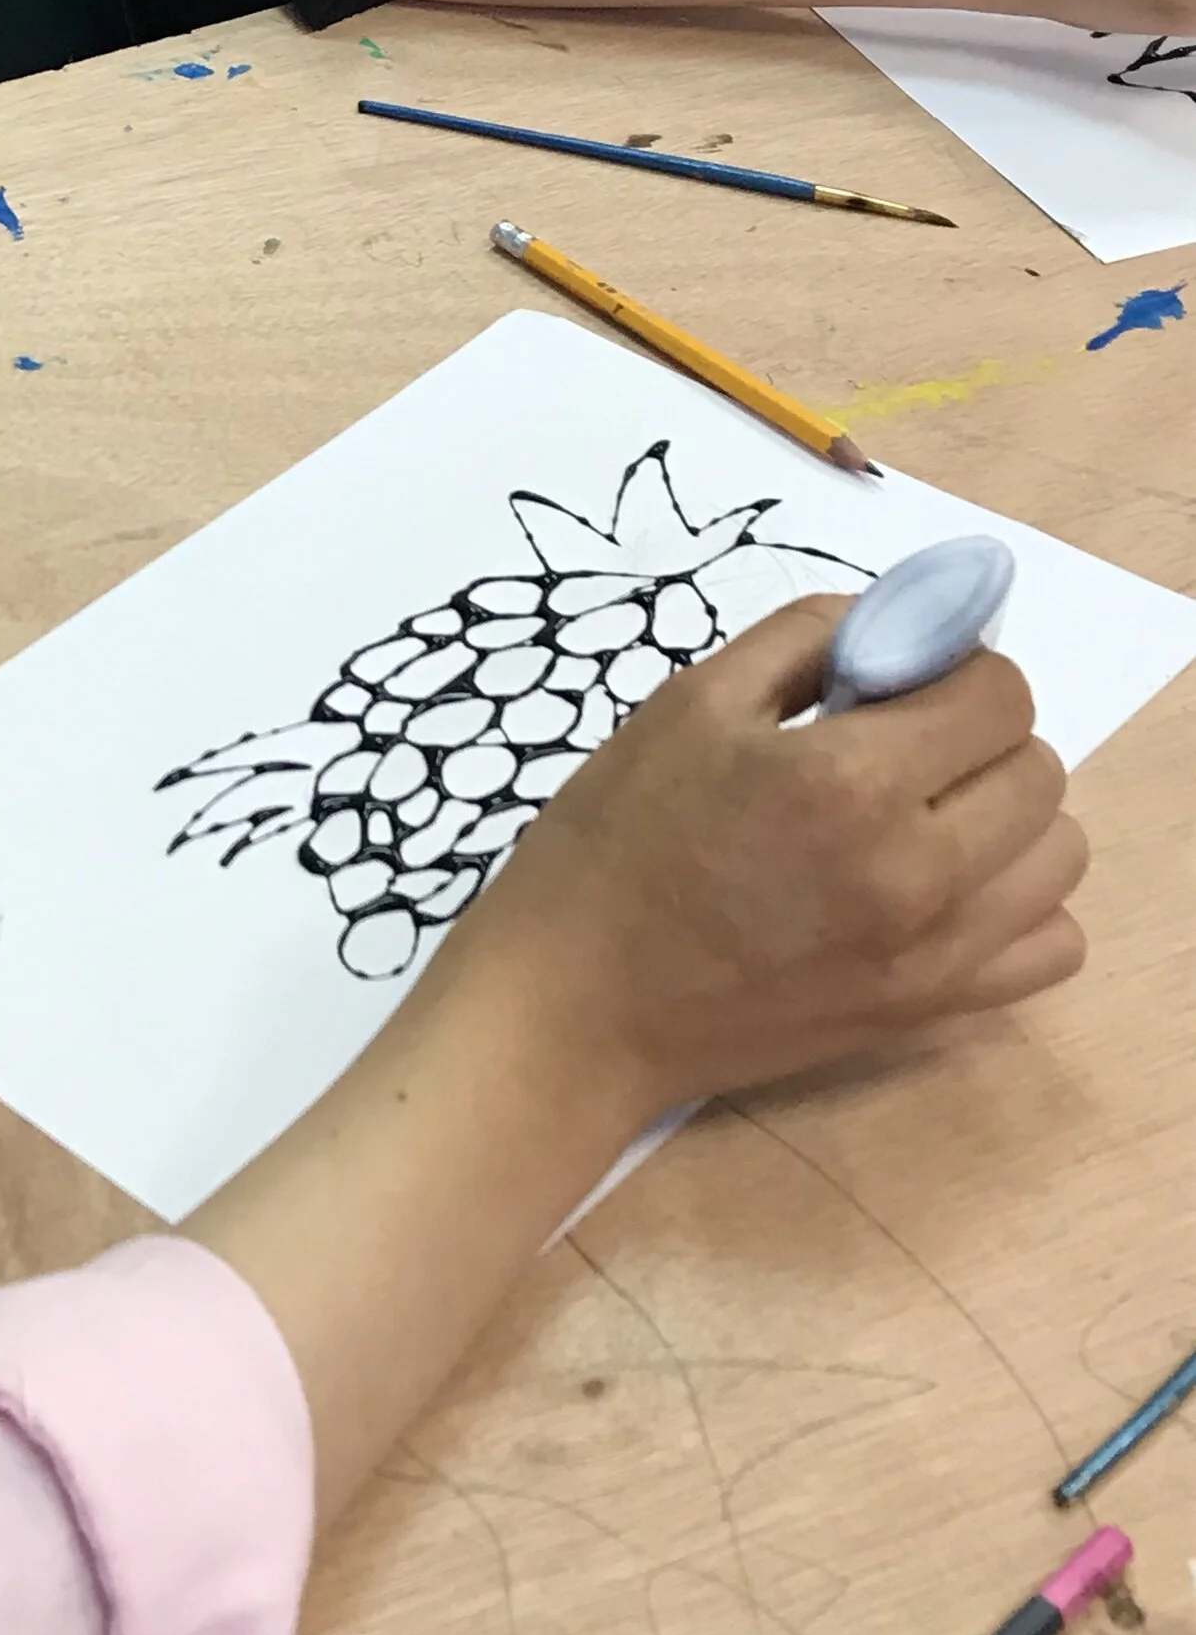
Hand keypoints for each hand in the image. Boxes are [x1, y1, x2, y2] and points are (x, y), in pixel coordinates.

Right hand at [444, 598, 1084, 1130]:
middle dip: (978, 738)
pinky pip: (1052, 944)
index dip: (954, 671)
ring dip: (1007, 818)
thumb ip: (807, 640)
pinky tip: (944, 890)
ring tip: (924, 818)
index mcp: (849, 780)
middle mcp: (916, 869)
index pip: (999, 694)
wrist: (576, 1007)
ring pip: (1058, 855)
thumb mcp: (688, 704)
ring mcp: (933, 952)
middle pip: (1038, 770)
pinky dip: (1019, 907)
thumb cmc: (611, 844)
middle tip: (896, 749)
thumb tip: (898, 624)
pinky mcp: (930, 1010)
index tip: (897, 684)